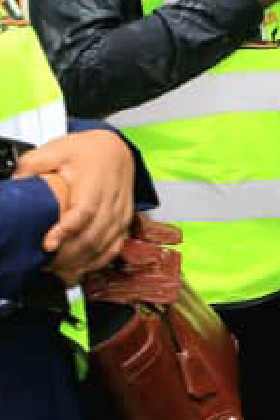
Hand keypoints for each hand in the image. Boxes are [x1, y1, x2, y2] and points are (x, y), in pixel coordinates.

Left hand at [14, 129, 134, 280]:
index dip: (66, 231)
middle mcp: (110, 201)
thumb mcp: (56, 149)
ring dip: (80, 262)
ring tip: (56, 270)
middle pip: (93, 236)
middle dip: (68, 256)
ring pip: (103, 246)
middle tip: (44, 265)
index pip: (83, 212)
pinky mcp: (123, 222)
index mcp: (95, 184)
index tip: (47, 244)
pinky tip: (80, 269)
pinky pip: (114, 248)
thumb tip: (15, 182)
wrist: (115, 149)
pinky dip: (97, 263)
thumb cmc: (86, 151)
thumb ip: (32, 164)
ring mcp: (119, 214)